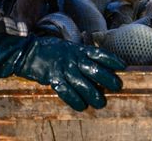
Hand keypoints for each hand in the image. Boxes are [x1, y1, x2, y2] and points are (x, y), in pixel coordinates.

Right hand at [0, 34, 124, 110]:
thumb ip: (81, 53)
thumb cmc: (50, 49)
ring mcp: (64, 69)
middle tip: (117, 86)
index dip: (112, 60)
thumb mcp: (68, 46)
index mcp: (78, 49)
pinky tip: (82, 106)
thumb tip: (95, 60)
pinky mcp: (54, 79)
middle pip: (95, 70)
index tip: (123, 66)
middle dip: (108, 79)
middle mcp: (73, 59)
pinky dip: (75, 100)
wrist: (28, 52)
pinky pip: (67, 92)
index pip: (99, 54)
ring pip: (83, 83)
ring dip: (94, 94)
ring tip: (101, 102)